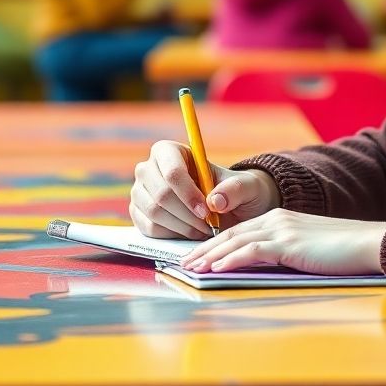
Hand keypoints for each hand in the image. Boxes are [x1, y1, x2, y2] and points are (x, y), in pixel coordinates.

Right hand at [130, 140, 279, 239]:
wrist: (230, 207)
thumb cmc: (236, 190)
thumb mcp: (246, 186)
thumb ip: (236, 189)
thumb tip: (215, 201)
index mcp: (170, 151)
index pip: (172, 172)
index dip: (188, 194)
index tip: (207, 211)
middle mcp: (149, 168)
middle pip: (161, 195)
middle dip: (187, 214)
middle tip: (209, 225)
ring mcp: (140, 192)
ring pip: (154, 213)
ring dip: (182, 226)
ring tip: (204, 228)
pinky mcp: (139, 214)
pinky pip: (149, 229)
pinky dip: (172, 235)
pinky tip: (191, 232)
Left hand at [179, 209, 385, 276]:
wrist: (367, 243)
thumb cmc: (342, 251)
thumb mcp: (307, 248)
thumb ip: (284, 252)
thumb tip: (262, 268)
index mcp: (281, 218)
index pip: (239, 230)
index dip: (214, 243)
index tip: (197, 256)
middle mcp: (277, 218)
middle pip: (230, 233)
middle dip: (203, 248)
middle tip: (182, 263)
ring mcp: (283, 229)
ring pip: (235, 241)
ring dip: (208, 255)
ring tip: (190, 268)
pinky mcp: (289, 243)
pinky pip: (251, 252)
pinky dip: (229, 260)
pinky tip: (215, 269)